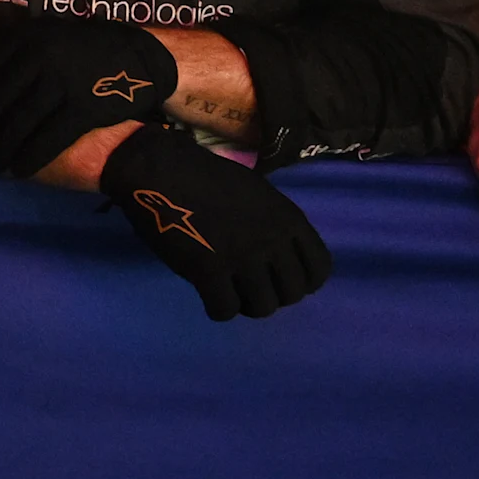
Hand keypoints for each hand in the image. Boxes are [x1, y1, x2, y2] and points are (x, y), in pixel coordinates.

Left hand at [0, 18, 175, 176]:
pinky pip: (47, 140)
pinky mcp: (85, 107)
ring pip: (17, 125)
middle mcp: (38, 57)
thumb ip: (1, 45)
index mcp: (22, 38)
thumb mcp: (39, 33)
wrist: (138, 56)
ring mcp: (62, 82)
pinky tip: (18, 170)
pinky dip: (28, 158)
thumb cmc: (77, 49)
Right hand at [99, 123, 331, 320]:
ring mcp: (241, 256)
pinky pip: (225, 310)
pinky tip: (208, 295)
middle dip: (273, 295)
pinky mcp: (208, 270)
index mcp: (288, 218)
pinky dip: (218, 309)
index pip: (320, 270)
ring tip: (230, 292)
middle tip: (251, 287)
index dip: (303, 281)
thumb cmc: (205, 177)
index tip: (281, 279)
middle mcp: (271, 240)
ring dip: (247, 305)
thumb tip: (280, 258)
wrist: (158, 168)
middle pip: (292, 294)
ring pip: (263, 307)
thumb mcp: (257, 194)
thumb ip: (276, 225)